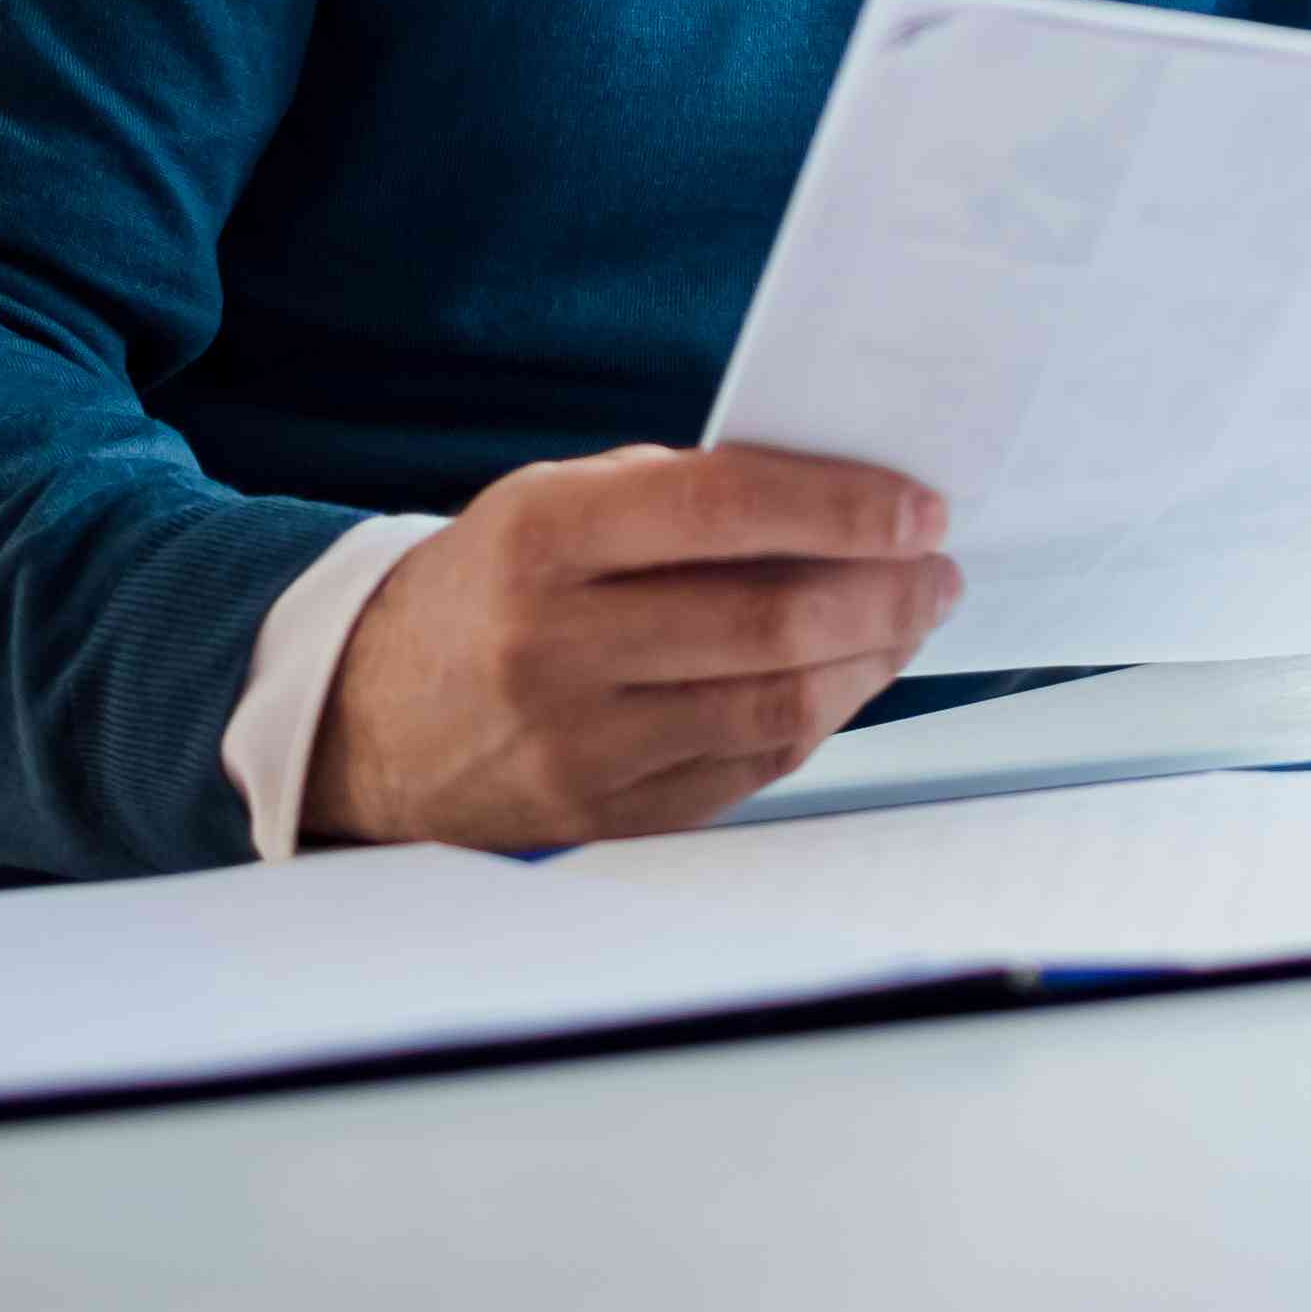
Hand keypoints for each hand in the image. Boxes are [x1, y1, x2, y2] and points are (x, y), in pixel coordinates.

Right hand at [304, 444, 954, 848]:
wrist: (371, 716)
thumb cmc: (495, 586)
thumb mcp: (557, 502)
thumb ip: (684, 493)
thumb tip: (845, 498)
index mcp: (541, 538)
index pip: (722, 510)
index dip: (841, 506)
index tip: (921, 506)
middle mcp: (552, 645)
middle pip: (767, 621)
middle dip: (884, 591)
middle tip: (939, 568)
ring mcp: (575, 746)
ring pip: (774, 707)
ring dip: (870, 660)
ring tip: (911, 618)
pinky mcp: (601, 818)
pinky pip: (749, 770)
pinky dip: (819, 720)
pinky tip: (847, 678)